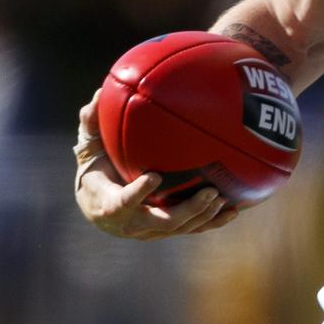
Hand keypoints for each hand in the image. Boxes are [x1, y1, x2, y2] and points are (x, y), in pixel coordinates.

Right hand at [74, 90, 238, 239]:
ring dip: (203, 215)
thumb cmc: (95, 172)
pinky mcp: (166, 230)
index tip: (154, 176)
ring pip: (180, 228)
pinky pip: (191, 229)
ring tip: (222, 197)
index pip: (123, 202)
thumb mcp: (90, 150)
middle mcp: (131, 223)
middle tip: (209, 191)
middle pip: (162, 222)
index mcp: (110, 204)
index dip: (139, 192)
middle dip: (187, 209)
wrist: (97, 206)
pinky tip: (233, 210)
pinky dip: (213, 222)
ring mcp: (151, 230)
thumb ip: (92, 125)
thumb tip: (98, 93)